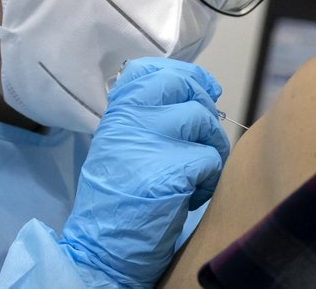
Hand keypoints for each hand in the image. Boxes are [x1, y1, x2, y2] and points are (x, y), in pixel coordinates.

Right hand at [59, 57, 228, 287]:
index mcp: (118, 111)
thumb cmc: (118, 197)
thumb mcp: (121, 143)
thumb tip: (198, 90)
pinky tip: (190, 195)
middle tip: (203, 138)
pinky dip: (209, 180)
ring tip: (192, 176)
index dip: (189, 76)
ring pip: (205, 123)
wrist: (103, 246)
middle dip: (206, 112)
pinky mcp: (173, 169)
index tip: (206, 89)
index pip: (156, 69)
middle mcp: (132, 118)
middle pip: (187, 89)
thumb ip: (147, 115)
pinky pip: (211, 159)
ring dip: (211, 149)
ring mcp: (151, 141)